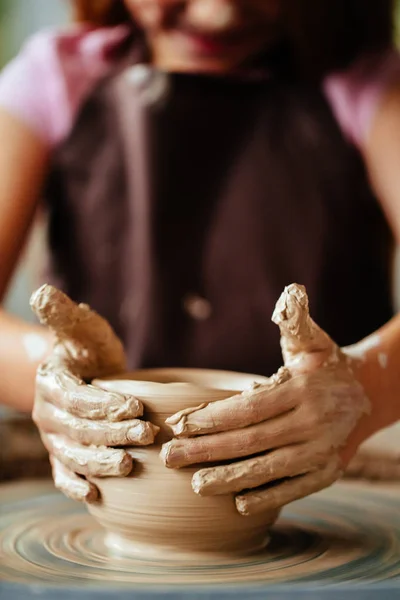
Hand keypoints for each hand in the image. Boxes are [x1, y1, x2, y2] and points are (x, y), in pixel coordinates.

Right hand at [30, 285, 158, 502]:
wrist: (83, 375)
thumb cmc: (87, 349)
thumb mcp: (81, 329)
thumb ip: (64, 315)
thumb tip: (42, 293)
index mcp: (51, 383)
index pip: (77, 399)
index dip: (105, 404)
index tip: (137, 406)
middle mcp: (47, 414)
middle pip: (80, 430)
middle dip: (114, 434)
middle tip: (149, 435)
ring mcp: (53, 439)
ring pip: (75, 456)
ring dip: (102, 462)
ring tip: (130, 464)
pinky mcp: (62, 456)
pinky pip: (64, 476)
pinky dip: (77, 486)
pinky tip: (96, 495)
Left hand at [161, 284, 370, 515]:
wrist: (368, 395)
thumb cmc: (326, 364)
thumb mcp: (312, 339)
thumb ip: (297, 320)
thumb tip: (291, 292)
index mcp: (302, 389)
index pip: (250, 408)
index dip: (213, 418)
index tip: (179, 424)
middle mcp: (312, 423)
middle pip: (251, 442)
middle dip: (208, 450)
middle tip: (171, 457)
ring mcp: (322, 451)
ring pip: (269, 469)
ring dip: (230, 479)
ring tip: (195, 484)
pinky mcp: (328, 471)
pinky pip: (295, 488)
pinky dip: (268, 497)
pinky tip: (239, 505)